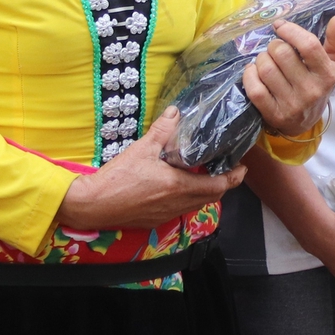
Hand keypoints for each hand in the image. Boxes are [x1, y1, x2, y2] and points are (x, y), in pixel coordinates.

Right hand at [61, 107, 246, 229]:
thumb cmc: (117, 178)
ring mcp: (166, 215)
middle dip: (223, 184)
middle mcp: (177, 204)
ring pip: (196, 205)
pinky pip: (180, 210)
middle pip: (211, 197)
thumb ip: (162, 131)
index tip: (242, 168)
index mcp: (178, 187)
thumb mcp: (141, 150)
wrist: (92, 206)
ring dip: (205, 192)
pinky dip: (188, 199)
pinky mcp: (155, 220)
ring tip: (207, 175)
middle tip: (228, 170)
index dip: (234, 178)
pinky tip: (180, 187)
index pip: (217, 186)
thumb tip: (175, 113)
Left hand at [245, 17, 334, 136]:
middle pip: (282, 53)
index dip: (290, 31)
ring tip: (266, 61)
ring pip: (266, 69)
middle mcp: (311, 90)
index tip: (280, 27)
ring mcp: (292, 104)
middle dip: (274, 45)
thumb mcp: (331, 64)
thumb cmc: (317, 85)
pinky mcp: (273, 114)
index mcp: (327, 75)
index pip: (308, 45)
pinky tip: (254, 72)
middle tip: (275, 49)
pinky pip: (255, 88)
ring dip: (261, 59)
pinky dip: (250, 75)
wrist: (304, 122)